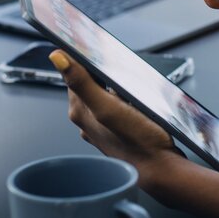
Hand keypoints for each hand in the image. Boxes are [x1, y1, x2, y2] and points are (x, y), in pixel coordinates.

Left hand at [48, 50, 180, 188]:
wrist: (161, 169)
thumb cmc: (137, 141)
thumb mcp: (108, 107)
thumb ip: (82, 82)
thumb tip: (57, 57)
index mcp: (80, 112)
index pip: (74, 74)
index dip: (84, 59)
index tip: (96, 48)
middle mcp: (88, 121)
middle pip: (91, 84)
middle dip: (104, 74)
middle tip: (121, 70)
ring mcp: (103, 128)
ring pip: (106, 96)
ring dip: (117, 88)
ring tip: (132, 88)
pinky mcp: (119, 132)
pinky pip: (118, 108)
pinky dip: (126, 101)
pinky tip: (138, 103)